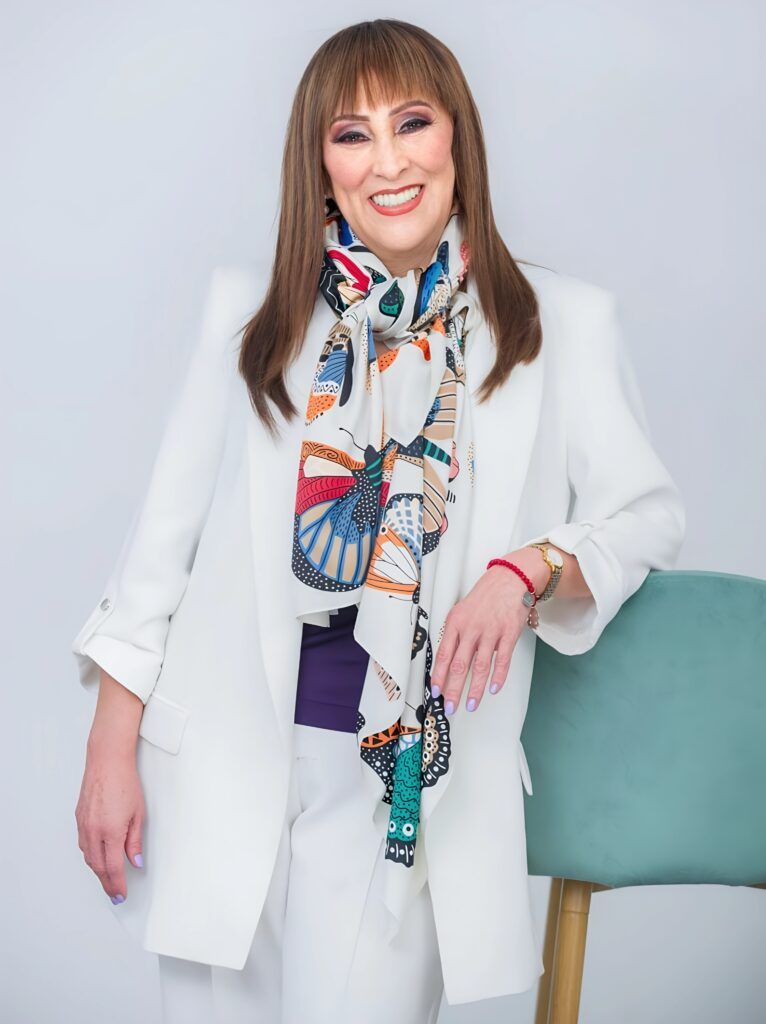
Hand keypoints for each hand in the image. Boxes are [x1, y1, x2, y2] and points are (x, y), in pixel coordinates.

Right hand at [75, 733, 144, 904]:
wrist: (107, 762)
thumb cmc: (124, 782)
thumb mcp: (138, 814)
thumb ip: (135, 841)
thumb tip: (135, 861)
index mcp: (110, 832)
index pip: (113, 868)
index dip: (117, 885)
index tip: (121, 895)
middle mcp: (93, 832)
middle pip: (98, 867)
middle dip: (107, 883)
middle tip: (115, 893)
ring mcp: (83, 825)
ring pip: (88, 857)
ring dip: (98, 870)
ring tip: (108, 879)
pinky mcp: (79, 819)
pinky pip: (83, 844)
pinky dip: (91, 855)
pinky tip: (98, 857)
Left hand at [430, 547, 548, 713]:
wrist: (510, 578)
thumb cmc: (485, 596)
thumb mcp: (462, 611)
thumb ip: (455, 634)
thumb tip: (447, 662)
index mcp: (455, 623)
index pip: (443, 654)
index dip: (438, 676)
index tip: (435, 692)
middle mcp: (471, 628)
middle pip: (459, 665)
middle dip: (453, 690)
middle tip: (450, 707)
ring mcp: (490, 631)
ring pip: (479, 666)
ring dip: (474, 689)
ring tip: (471, 705)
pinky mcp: (509, 633)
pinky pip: (502, 660)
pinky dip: (497, 677)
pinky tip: (493, 689)